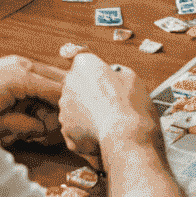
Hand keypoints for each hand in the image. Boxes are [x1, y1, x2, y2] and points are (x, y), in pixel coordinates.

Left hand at [59, 53, 161, 170]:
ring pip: (74, 108)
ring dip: (86, 112)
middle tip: (108, 102)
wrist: (125, 134)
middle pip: (76, 85)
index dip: (96, 72)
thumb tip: (114, 76)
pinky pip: (75, 128)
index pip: (83, 62)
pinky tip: (101, 133)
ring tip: (106, 120)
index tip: (105, 80)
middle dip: (89, 92)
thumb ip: (115, 72)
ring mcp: (64, 109)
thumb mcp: (130, 76)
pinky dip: (85, 131)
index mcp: (83, 65)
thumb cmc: (131, 103)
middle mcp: (69, 84)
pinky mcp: (66, 130)